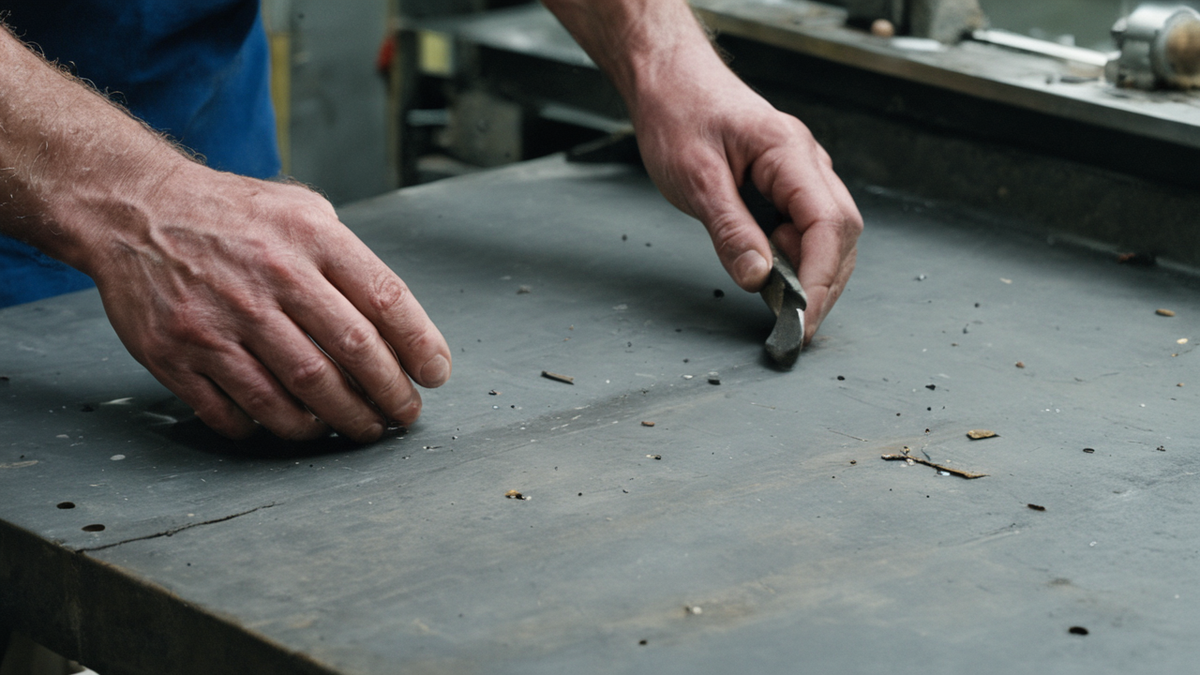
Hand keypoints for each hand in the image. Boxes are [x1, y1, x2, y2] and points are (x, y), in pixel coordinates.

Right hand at [91, 164, 450, 441]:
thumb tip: (402, 322)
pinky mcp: (177, 354)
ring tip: (357, 427)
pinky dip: (272, 428)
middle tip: (403, 415)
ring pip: (300, 393)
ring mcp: (220, 320)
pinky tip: (293, 426)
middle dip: (389, 396)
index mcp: (310, 237)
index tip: (435, 375)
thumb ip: (350, 258)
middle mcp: (269, 278)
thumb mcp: (303, 209)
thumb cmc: (232, 214)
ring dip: (340, 422)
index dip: (421, 347)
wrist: (134, 210)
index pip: (387, 300)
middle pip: (352, 355)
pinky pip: (237, 412)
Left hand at [631, 53, 862, 344]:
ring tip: (782, 307)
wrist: (668, 79)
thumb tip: (758, 279)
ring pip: (829, 235)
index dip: (821, 277)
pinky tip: (773, 277)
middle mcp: (805, 162)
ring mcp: (800, 174)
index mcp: (789, 152)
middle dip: (824, 284)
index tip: (803, 317)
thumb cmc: (679, 113)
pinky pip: (805, 229)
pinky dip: (796, 260)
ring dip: (812, 275)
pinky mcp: (786, 186)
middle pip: (841, 234)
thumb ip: (730, 230)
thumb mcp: (695, 179)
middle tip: (795, 327)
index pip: (828, 223)